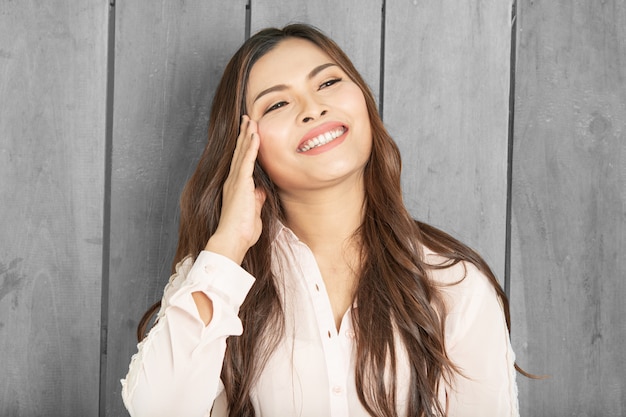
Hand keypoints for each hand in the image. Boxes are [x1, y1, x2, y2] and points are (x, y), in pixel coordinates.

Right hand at [205, 116, 266, 263]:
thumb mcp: (253, 213)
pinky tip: (254, 135)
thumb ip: (256, 200)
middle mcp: (233, 181)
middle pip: (240, 152)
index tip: (248, 133)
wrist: (232, 240)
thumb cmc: (242, 232)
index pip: (241, 162)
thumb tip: (261, 192)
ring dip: (247, 135)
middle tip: (247, 119)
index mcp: (236, 187)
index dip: (245, 147)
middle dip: (244, 135)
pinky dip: (251, 147)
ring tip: (251, 120)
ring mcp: (236, 181)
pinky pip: (247, 161)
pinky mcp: (241, 183)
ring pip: (242, 152)